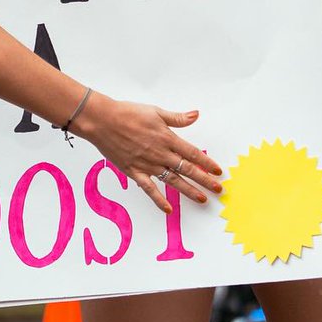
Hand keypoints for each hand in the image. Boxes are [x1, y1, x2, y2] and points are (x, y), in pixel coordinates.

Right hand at [74, 94, 222, 212]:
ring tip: (202, 199)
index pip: (193, 153)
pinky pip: (149, 189)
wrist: (103, 121)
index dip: (207, 162)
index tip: (217, 171)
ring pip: (173, 180)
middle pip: (187, 169)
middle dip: (204, 180)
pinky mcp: (134, 171)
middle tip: (218, 189)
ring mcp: (148, 164)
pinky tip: (168, 209)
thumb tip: (196, 115)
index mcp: (167, 138)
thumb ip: (177, 118)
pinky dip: (159, 199)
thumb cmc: (128, 113)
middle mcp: (160, 154)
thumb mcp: (156, 112)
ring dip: (189, 190)